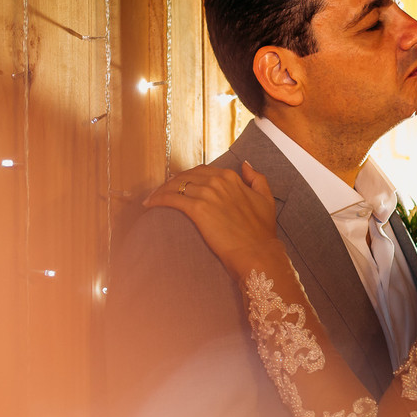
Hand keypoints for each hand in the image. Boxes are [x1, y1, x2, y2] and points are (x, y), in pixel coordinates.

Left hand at [143, 161, 283, 279]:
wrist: (257, 253)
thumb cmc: (261, 232)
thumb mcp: (266, 199)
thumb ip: (257, 178)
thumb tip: (245, 164)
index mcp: (231, 177)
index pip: (202, 171)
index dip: (188, 177)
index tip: (180, 185)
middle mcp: (218, 181)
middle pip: (186, 176)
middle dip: (172, 182)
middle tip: (162, 191)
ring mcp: (207, 194)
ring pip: (176, 185)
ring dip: (161, 190)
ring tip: (153, 198)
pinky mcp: (197, 209)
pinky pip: (171, 198)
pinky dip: (158, 199)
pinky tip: (150, 204)